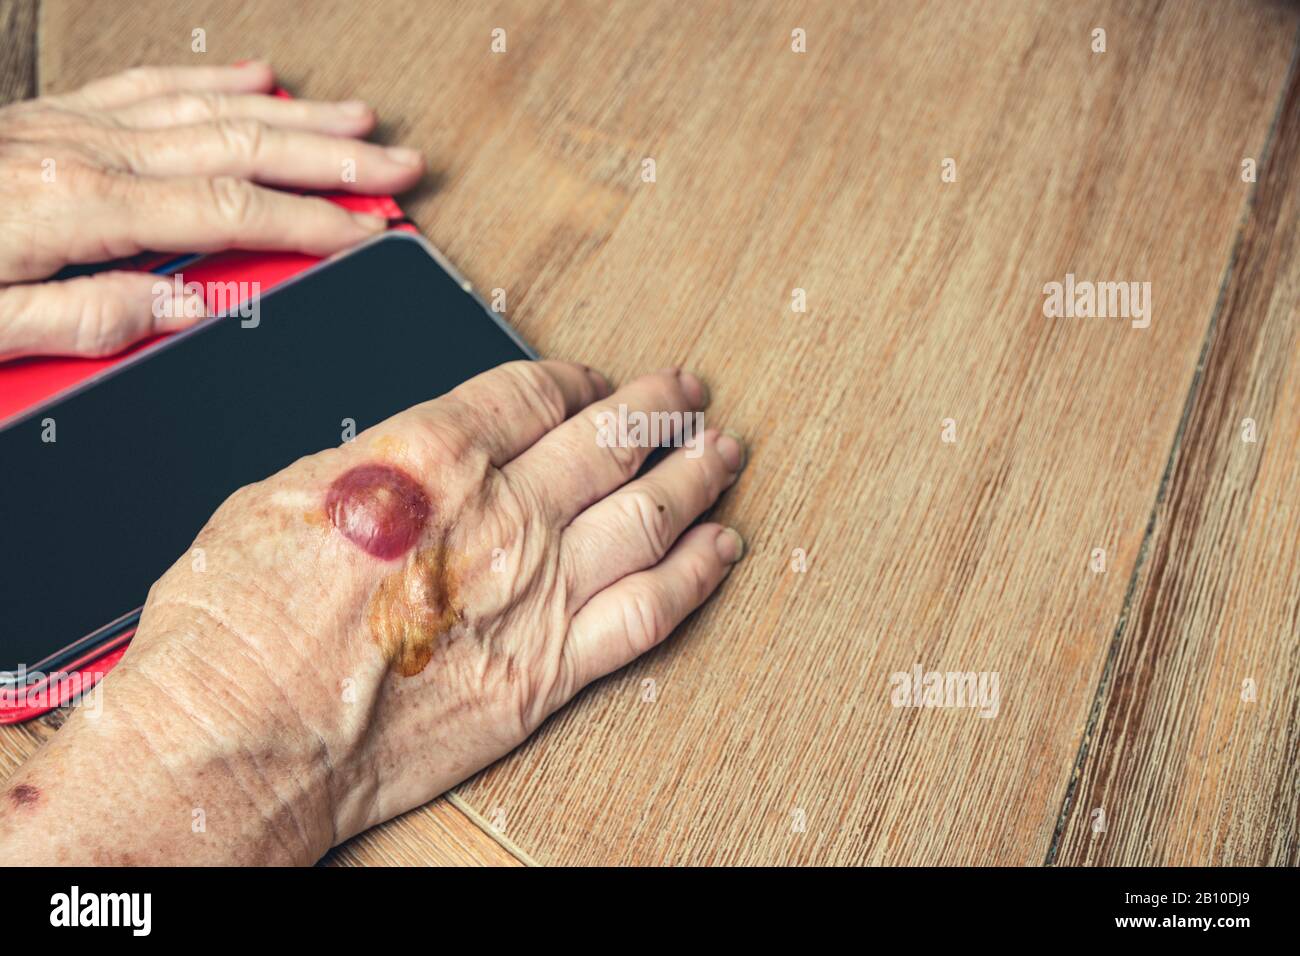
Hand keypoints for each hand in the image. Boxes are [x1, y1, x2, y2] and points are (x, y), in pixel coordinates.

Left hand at [0, 62, 423, 360]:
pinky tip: (252, 75)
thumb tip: (189, 309)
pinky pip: (146, 85)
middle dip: (330, 158)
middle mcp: (81, 152)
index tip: (368, 235)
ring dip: (291, 114)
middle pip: (236, 145)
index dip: (309, 223)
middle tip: (396, 164)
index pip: (225, 212)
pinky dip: (209, 78)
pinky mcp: (50, 118)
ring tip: (356, 119)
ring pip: (206, 107)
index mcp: (74, 209)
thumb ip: (93, 320)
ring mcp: (67, 126)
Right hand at [0, 362, 745, 863]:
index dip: (579, 381)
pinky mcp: (547, 674)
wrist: (239, 742)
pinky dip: (696, 576)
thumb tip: (409, 458)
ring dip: (695, 477)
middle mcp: (502, 514)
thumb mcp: (279, 498)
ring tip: (722, 453)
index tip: (594, 382)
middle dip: (656, 411)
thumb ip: (370, 468)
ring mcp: (536, 594)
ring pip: (648, 514)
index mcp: (432, 455)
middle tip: (686, 395)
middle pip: (608, 441)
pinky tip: (722, 550)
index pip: (536, 394)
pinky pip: (650, 613)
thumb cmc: (234, 627)